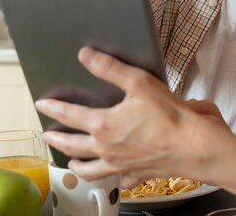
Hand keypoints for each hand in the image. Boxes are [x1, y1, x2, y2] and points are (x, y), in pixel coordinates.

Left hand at [35, 47, 231, 185]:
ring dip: (76, 165)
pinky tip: (114, 174)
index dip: (53, 108)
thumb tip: (86, 56)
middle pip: (72, 145)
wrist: (193, 146)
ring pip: (90, 169)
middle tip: (47, 137)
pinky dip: (113, 178)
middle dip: (56, 140)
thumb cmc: (169, 116)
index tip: (43, 105)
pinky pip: (119, 180)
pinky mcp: (136, 174)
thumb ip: (110, 68)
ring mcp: (120, 165)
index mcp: (103, 125)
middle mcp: (106, 148)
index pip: (70, 115)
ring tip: (71, 162)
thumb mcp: (139, 83)